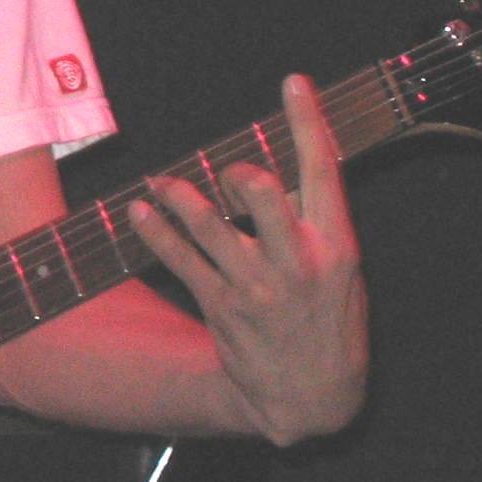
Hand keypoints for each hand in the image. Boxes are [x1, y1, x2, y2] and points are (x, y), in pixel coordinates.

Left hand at [126, 73, 368, 445]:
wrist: (313, 397)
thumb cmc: (328, 323)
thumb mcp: (343, 274)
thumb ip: (314, 225)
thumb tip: (278, 175)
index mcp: (336, 245)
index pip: (322, 171)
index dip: (307, 123)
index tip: (294, 83)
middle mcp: (297, 261)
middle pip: (261, 195)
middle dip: (239, 174)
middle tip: (227, 173)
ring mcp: (257, 286)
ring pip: (208, 225)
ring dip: (179, 197)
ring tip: (160, 183)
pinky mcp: (222, 306)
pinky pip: (180, 260)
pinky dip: (155, 233)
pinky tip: (139, 213)